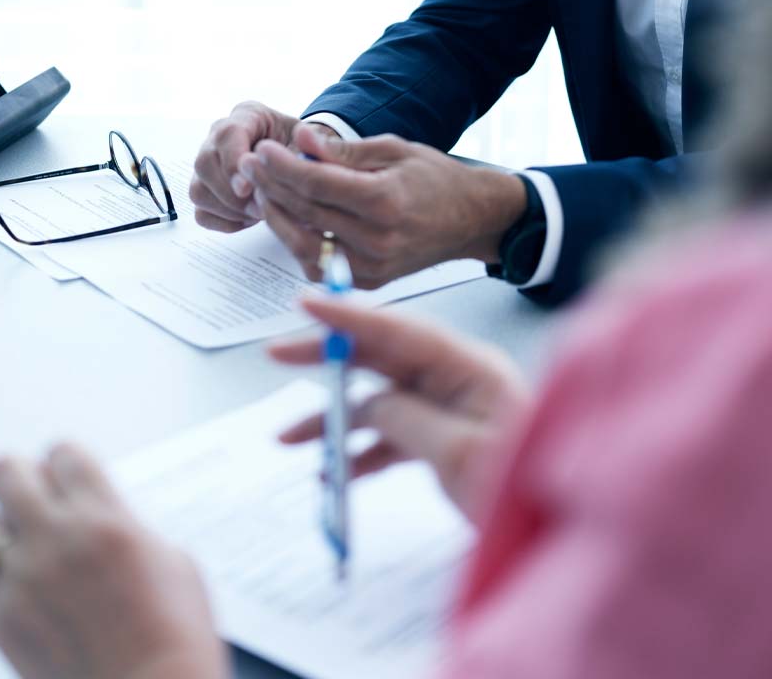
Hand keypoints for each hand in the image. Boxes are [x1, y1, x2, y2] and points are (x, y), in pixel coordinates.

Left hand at [0, 444, 226, 678]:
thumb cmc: (174, 634)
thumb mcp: (172, 557)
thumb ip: (128, 524)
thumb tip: (105, 514)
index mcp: (107, 518)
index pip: (64, 453)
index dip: (66, 459)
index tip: (67, 468)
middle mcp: (59, 539)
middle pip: (8, 471)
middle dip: (22, 475)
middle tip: (33, 489)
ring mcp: (22, 579)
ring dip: (9, 530)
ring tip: (33, 548)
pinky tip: (17, 583)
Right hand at [189, 101, 338, 233]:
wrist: (299, 160)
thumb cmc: (304, 148)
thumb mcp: (314, 141)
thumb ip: (313, 146)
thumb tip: (304, 152)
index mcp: (247, 115)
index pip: (227, 134)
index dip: (234, 163)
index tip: (247, 188)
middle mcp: (219, 136)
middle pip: (205, 164)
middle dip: (231, 194)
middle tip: (260, 209)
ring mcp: (209, 164)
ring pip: (198, 190)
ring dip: (229, 209)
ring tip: (259, 214)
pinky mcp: (207, 189)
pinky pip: (202, 212)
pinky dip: (224, 222)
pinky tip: (248, 219)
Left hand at [238, 125, 526, 288]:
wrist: (469, 219)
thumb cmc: (433, 179)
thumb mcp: (392, 150)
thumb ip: (342, 150)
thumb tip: (301, 137)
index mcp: (384, 200)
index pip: (315, 183)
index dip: (282, 165)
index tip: (262, 149)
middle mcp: (376, 239)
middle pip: (305, 212)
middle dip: (272, 185)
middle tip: (250, 164)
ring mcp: (372, 265)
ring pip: (303, 244)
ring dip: (277, 217)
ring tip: (263, 191)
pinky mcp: (369, 281)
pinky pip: (319, 265)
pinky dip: (298, 243)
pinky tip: (288, 220)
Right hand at [270, 297, 530, 518]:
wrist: (556, 531)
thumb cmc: (521, 487)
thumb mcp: (461, 452)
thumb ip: (409, 418)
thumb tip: (371, 403)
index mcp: (468, 368)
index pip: (399, 329)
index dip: (349, 315)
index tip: (306, 301)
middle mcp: (455, 380)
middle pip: (380, 357)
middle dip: (328, 358)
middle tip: (278, 354)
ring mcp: (446, 410)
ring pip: (377, 401)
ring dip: (333, 419)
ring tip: (288, 438)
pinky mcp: (440, 441)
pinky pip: (389, 437)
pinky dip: (359, 452)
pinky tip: (331, 471)